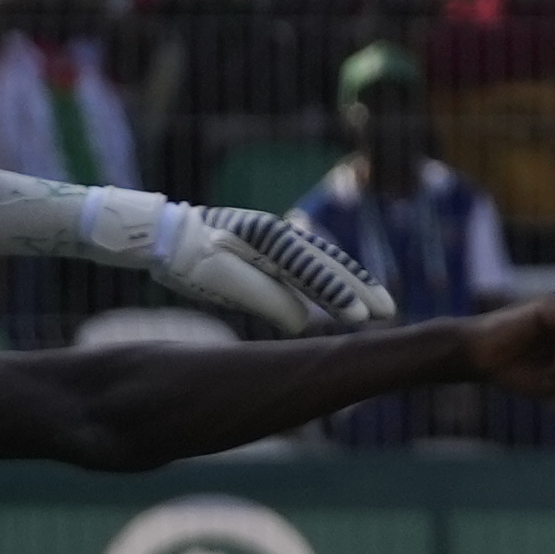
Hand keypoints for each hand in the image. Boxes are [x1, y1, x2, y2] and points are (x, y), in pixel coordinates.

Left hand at [161, 204, 396, 331]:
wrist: (166, 232)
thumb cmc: (187, 258)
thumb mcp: (217, 278)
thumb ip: (262, 297)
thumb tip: (303, 322)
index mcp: (267, 237)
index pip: (311, 270)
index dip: (337, 295)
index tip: (361, 319)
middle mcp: (281, 231)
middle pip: (330, 261)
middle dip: (360, 287)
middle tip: (388, 313)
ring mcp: (280, 236)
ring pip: (327, 260)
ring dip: (355, 282)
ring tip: (382, 305)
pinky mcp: (276, 246)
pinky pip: (315, 262)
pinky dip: (337, 277)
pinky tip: (350, 293)